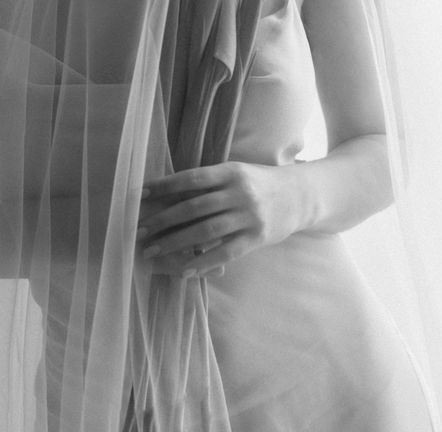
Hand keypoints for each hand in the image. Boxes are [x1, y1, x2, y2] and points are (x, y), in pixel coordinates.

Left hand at [137, 160, 301, 277]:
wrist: (301, 195)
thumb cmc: (260, 183)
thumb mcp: (236, 174)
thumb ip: (209, 184)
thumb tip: (168, 197)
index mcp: (230, 171)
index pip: (191, 178)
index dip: (164, 186)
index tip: (140, 195)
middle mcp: (239, 192)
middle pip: (194, 206)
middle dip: (164, 219)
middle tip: (139, 230)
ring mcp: (249, 215)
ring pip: (206, 231)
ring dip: (176, 242)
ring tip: (154, 251)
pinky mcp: (257, 237)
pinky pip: (226, 252)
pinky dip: (203, 262)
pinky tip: (184, 270)